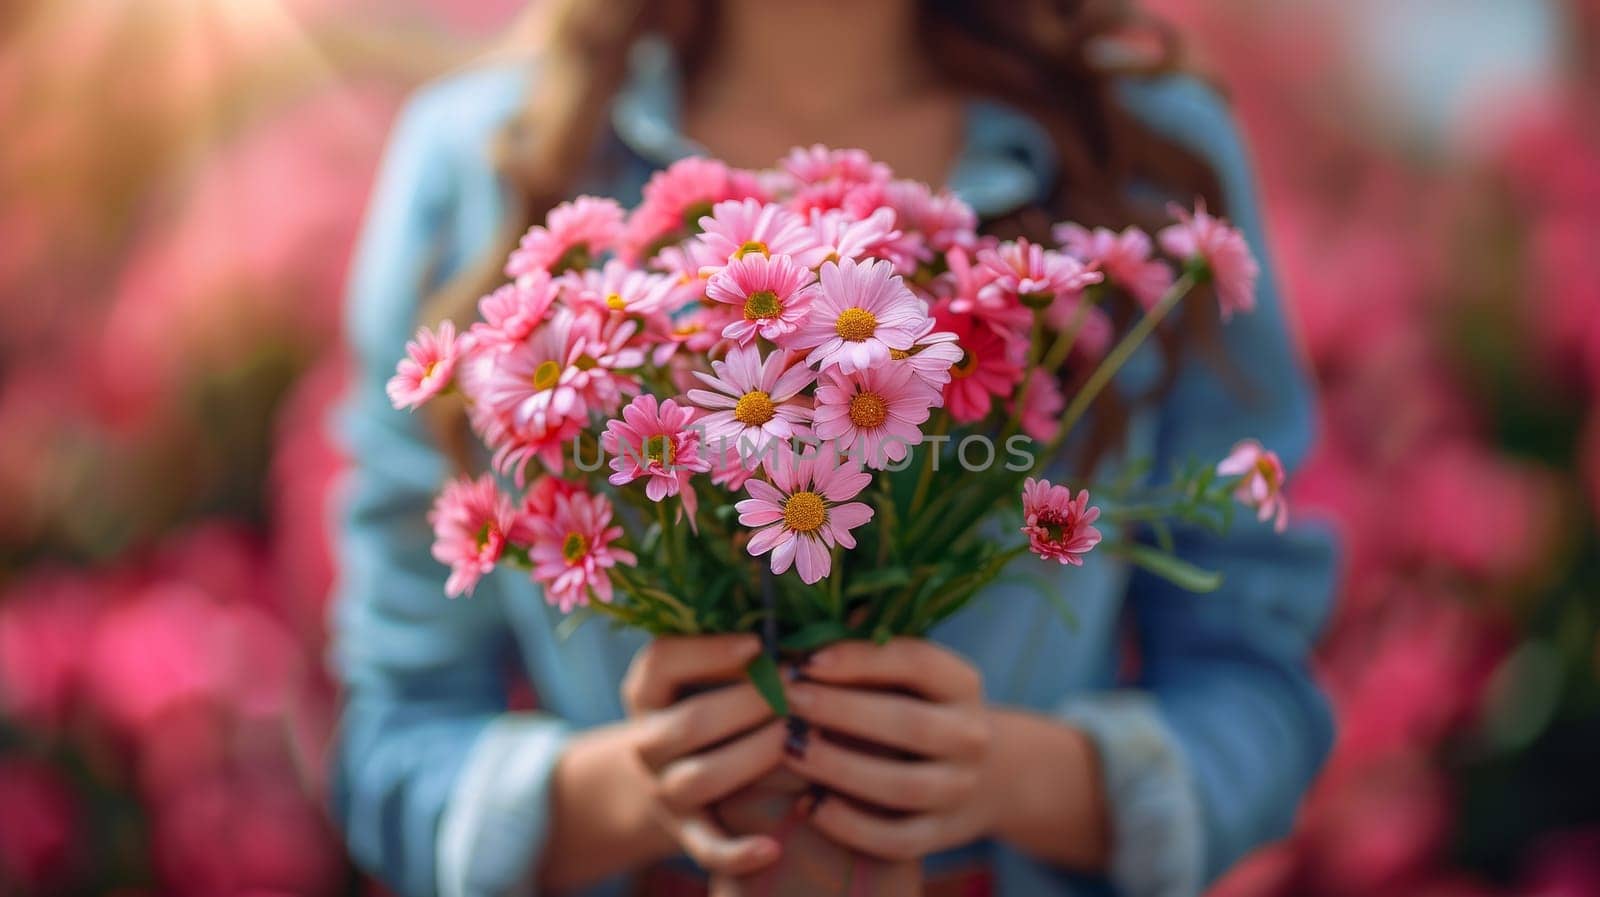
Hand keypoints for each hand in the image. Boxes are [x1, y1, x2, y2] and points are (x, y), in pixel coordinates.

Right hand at [621, 634, 788, 875]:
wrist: (670, 773)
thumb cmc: (711, 702)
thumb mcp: (710, 670)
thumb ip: (752, 647)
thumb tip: (829, 619)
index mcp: (646, 692)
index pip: (661, 662)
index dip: (708, 652)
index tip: (758, 643)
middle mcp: (647, 742)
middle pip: (689, 722)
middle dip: (748, 702)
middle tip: (797, 687)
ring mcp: (665, 789)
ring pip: (699, 778)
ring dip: (751, 755)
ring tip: (796, 736)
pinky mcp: (689, 831)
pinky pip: (707, 848)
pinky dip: (736, 853)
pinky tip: (772, 848)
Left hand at [779, 638, 996, 861]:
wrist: (987, 775)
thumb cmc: (919, 707)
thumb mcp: (910, 675)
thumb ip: (867, 650)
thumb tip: (807, 621)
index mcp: (962, 683)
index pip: (916, 662)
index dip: (860, 660)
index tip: (808, 660)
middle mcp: (970, 735)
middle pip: (909, 724)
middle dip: (843, 711)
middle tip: (789, 701)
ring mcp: (960, 789)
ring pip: (903, 786)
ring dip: (841, 768)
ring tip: (792, 750)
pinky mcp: (942, 835)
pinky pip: (898, 839)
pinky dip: (852, 827)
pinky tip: (811, 806)